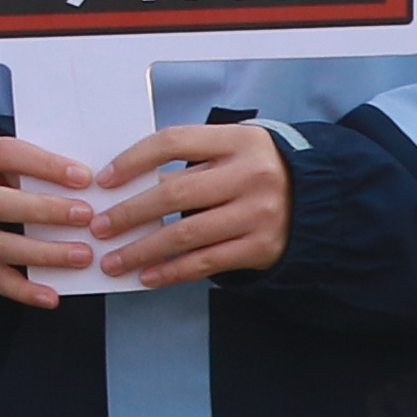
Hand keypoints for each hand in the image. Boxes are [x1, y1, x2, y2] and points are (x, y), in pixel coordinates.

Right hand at [0, 131, 111, 305]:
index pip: (5, 154)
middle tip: (86, 217)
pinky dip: (23, 290)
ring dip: (43, 254)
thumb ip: (27, 165)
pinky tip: (51, 296)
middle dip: (45, 211)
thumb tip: (80, 183)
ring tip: (81, 256)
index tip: (83, 178)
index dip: (45, 166)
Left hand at [88, 120, 291, 286]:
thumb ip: (190, 160)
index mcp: (237, 140)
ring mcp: (258, 213)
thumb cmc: (256, 170)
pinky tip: (147, 276)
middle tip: (99, 227)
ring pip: (187, 234)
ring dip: (143, 250)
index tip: (104, 180)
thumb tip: (129, 184)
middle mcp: (250, 174)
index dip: (132, 160)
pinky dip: (172, 271)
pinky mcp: (262, 247)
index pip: (173, 142)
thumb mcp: (232, 149)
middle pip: (175, 193)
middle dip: (129, 213)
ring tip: (113, 261)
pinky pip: (207, 262)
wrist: (316, 199)